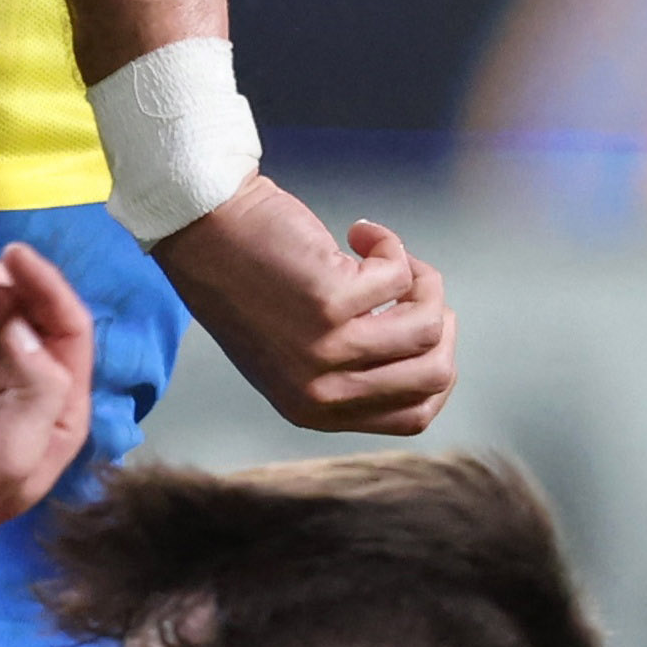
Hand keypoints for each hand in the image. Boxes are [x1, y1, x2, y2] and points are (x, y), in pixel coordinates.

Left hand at [154, 178, 454, 435]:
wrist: (205, 229)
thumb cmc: (252, 282)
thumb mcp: (296, 351)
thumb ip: (355, 366)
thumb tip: (431, 345)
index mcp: (316, 410)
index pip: (413, 417)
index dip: (437, 369)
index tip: (431, 330)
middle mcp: (322, 390)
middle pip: (434, 375)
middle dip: (441, 323)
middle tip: (417, 287)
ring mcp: (326, 349)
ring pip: (426, 325)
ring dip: (422, 281)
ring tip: (386, 256)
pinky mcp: (330, 301)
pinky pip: (399, 277)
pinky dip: (390, 246)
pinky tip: (360, 233)